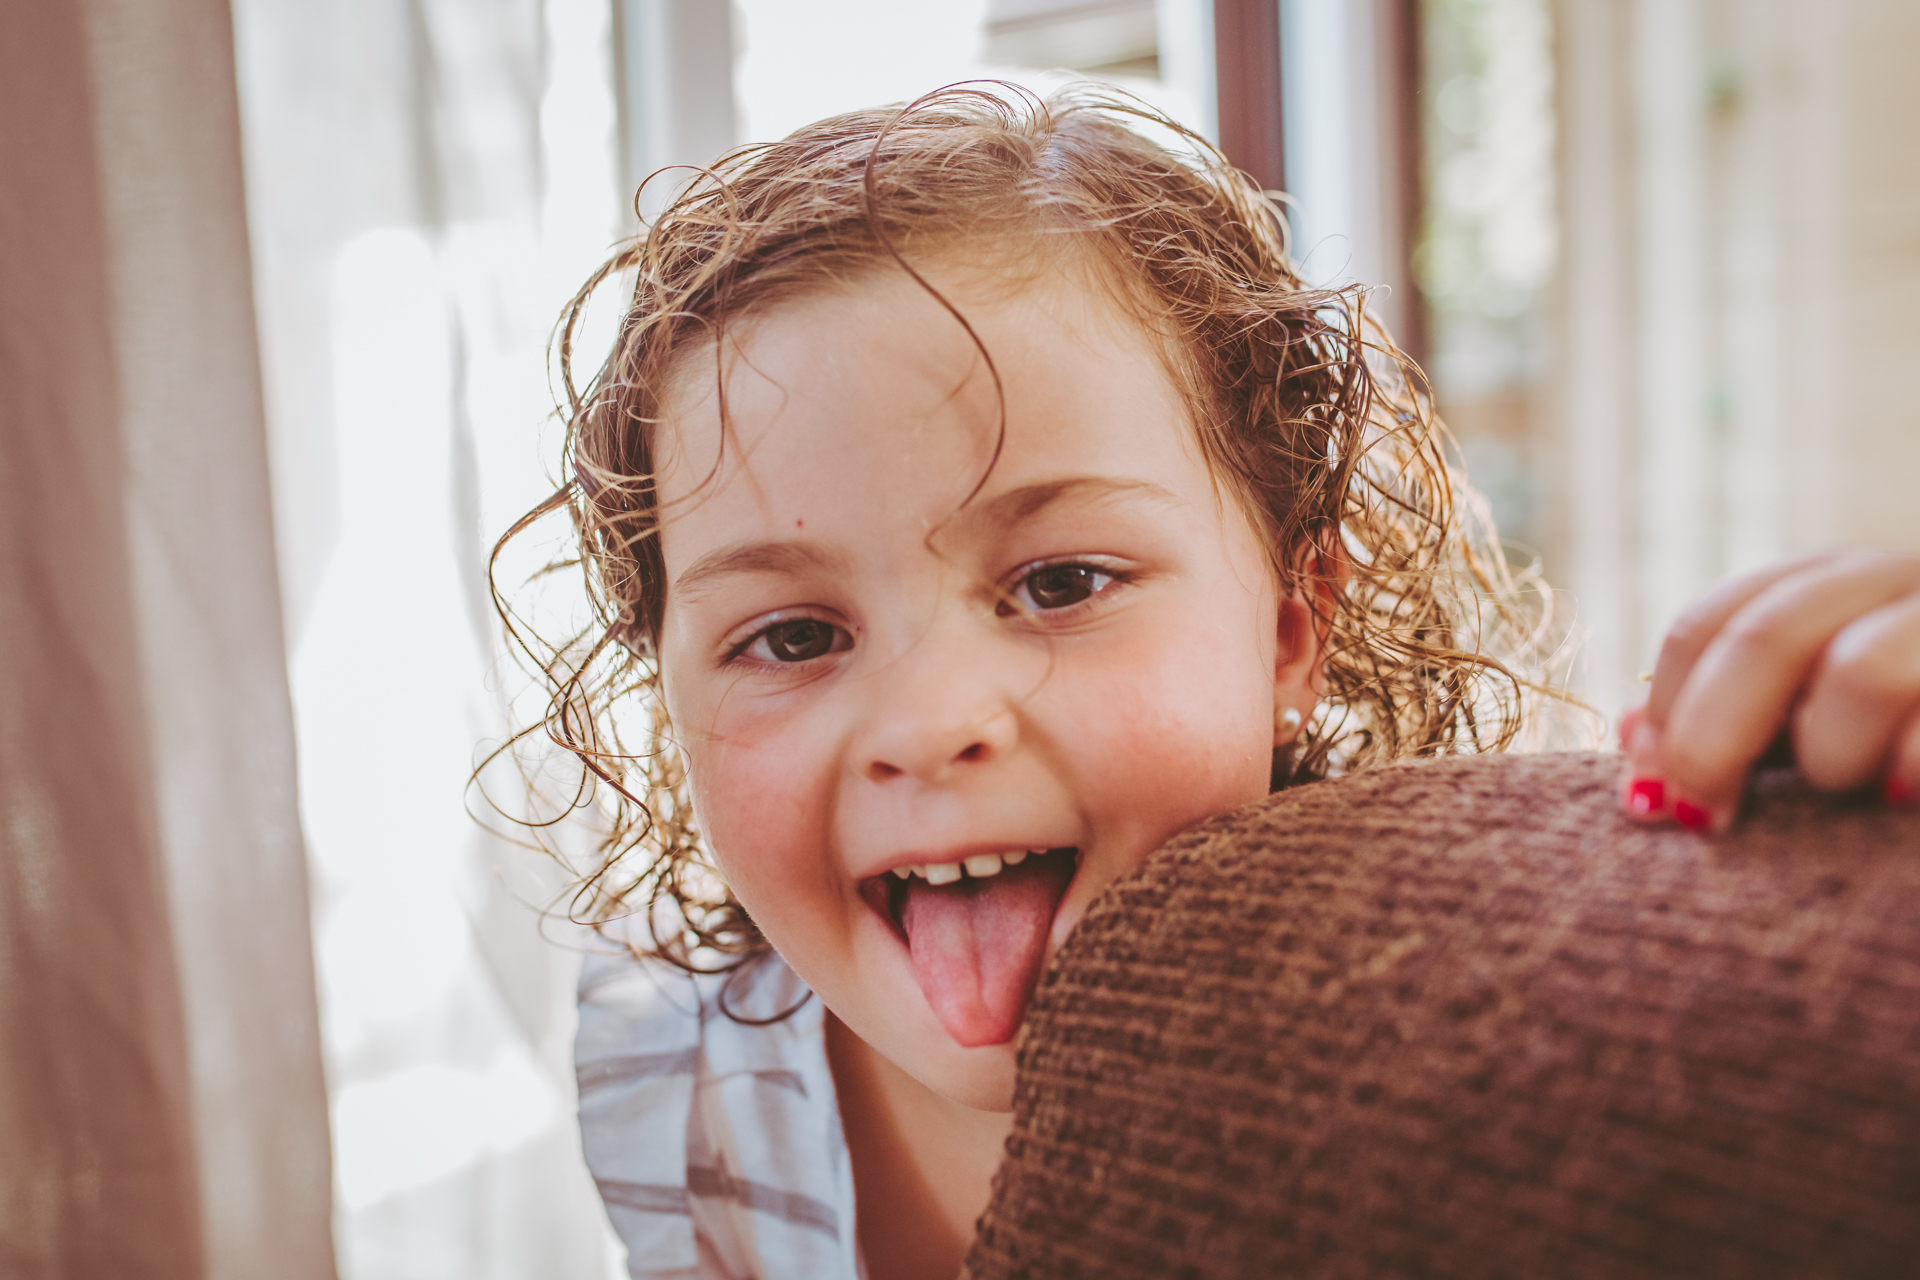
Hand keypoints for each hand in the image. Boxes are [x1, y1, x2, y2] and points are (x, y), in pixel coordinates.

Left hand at [1620, 551, 1919, 831]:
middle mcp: (1891, 578)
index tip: (1648, 794)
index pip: (1709, 620)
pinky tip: (1901, 799)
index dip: (1666, 709)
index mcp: (1827, 581)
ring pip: (1860, 674)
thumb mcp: (1809, 717)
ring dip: (1830, 756)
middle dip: (1711, 739)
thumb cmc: (1896, 732)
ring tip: (1846, 790)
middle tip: (1698, 818)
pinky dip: (1904, 774)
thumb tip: (1631, 731)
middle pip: (1767, 637)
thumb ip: (1727, 715)